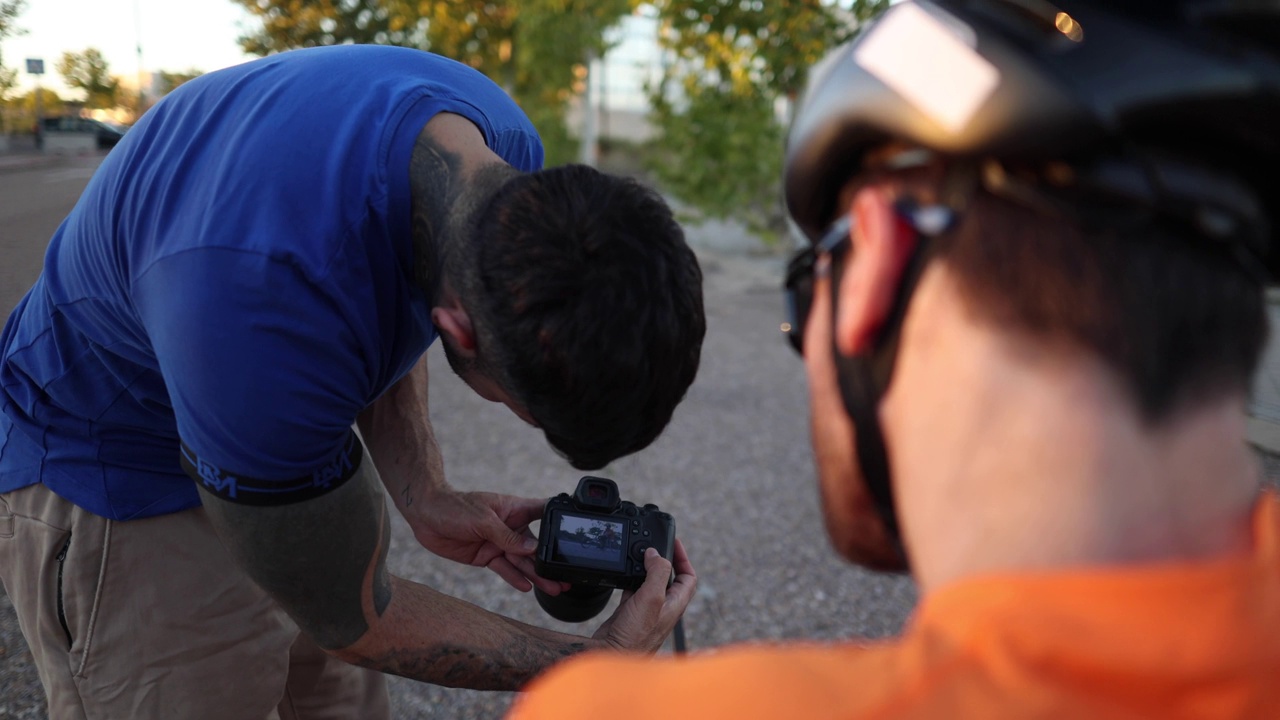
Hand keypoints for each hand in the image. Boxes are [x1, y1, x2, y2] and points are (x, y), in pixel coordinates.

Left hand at [407, 488, 565, 594]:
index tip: (577, 533)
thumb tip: (531, 549)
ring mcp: (498, 543)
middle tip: (566, 577)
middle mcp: (510, 527)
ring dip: (537, 575)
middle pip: (536, 546)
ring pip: (522, 562)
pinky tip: (528, 587)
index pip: (544, 512)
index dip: (559, 521)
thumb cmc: (454, 506)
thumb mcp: (482, 519)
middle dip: (551, 561)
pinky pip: (504, 569)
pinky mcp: (486, 556)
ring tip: (555, 588)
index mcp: (514, 509)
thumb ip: (506, 536)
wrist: (425, 515)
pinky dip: (515, 578)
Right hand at [592, 538, 696, 652]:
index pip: (688, 577)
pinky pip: (634, 589)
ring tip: (639, 553)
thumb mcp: (652, 598)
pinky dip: (630, 578)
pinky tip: (624, 572)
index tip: (674, 542)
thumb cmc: (636, 635)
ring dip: (646, 567)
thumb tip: (655, 554)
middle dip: (664, 559)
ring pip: (650, 582)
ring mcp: (646, 609)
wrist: (612, 654)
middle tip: (655, 545)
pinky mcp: (630, 612)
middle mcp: (663, 606)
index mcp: (675, 603)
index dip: (683, 558)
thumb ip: (657, 573)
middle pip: (670, 577)